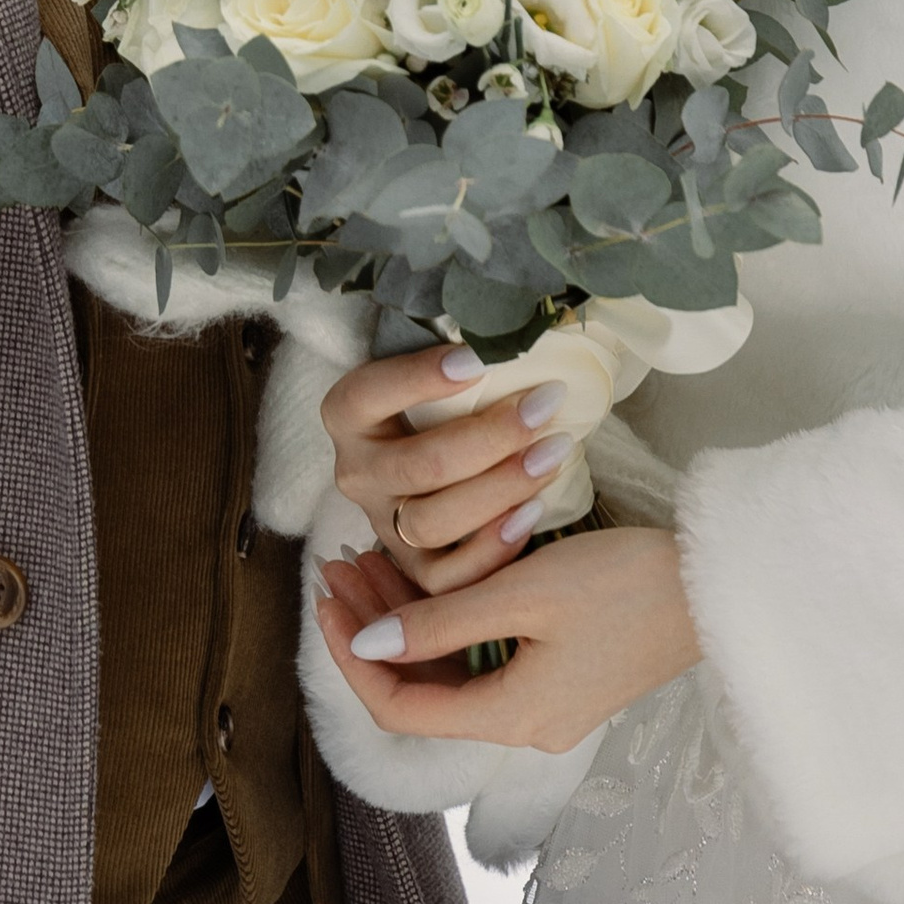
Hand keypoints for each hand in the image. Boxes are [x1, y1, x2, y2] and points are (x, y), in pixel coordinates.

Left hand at [316, 525, 699, 755]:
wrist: (718, 586)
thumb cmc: (627, 583)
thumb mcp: (523, 593)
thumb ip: (440, 622)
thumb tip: (368, 645)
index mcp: (510, 717)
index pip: (401, 706)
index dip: (352, 655)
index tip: (325, 598)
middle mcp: (525, 726)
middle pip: (423, 689)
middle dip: (374, 629)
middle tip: (338, 567)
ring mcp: (547, 706)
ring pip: (451, 672)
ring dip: (409, 622)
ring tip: (370, 563)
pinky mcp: (565, 680)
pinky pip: (485, 661)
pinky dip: (449, 625)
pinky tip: (427, 581)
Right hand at [319, 343, 582, 597]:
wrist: (447, 457)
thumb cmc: (455, 401)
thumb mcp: (446, 372)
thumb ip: (467, 355)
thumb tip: (525, 324)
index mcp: (349, 415)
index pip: (368, 394)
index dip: (419, 379)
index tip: (479, 359)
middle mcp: (357, 473)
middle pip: (417, 466)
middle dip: (490, 437)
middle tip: (546, 405)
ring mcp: (383, 524)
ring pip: (430, 523)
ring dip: (500, 490)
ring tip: (554, 454)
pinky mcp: (413, 568)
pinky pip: (445, 579)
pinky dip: (492, 549)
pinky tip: (533, 511)